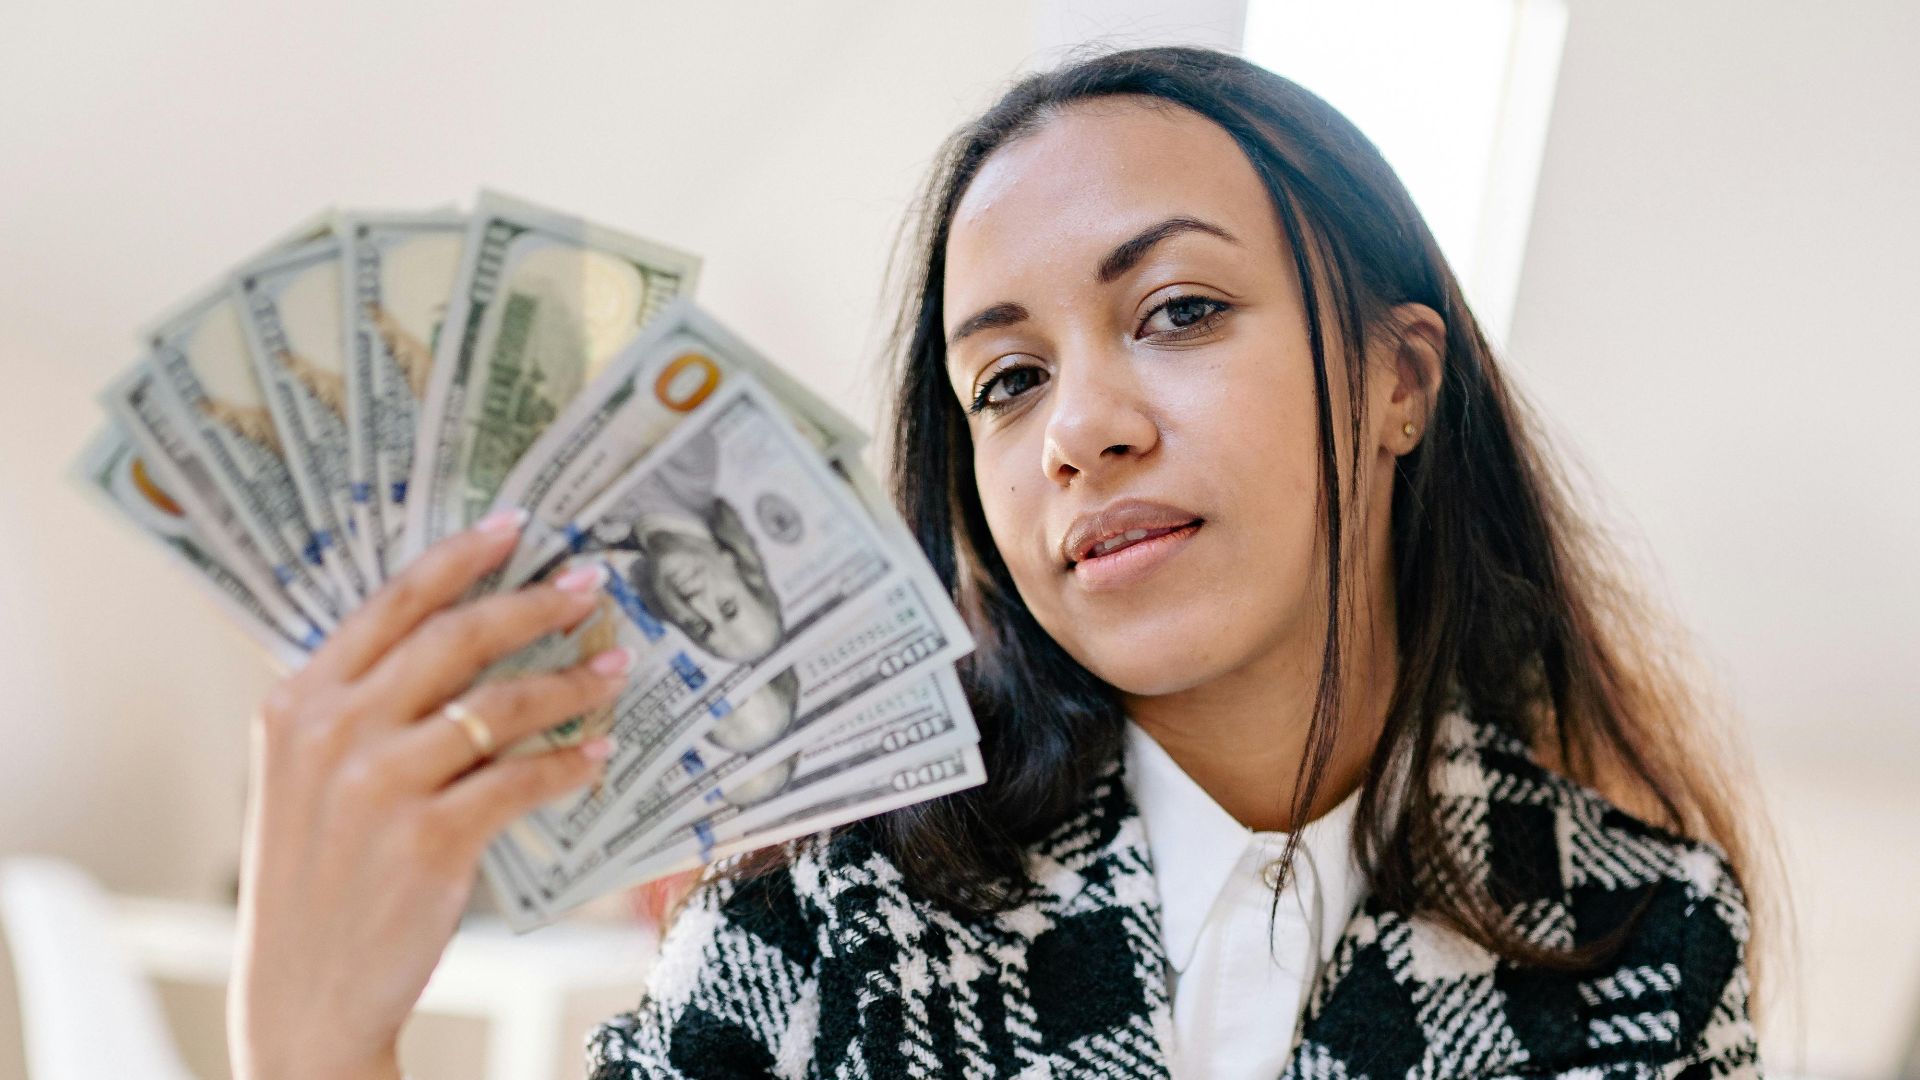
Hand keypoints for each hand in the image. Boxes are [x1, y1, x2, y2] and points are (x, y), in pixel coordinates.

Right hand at [227, 510, 631, 1079]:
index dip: (460, 558)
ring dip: (570, 682)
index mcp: (297, 703)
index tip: (516, 527)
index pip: (391, 604)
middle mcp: (334, 733)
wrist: (304, 992)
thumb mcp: (304, 776)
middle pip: (456, 637)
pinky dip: (568, 764)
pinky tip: (598, 756)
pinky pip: (522, 780)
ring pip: (502, 705)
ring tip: (615, 669)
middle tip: (590, 584)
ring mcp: (380, 786)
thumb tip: (455, 638)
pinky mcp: (430, 840)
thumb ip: (357, 706)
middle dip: (534, 603)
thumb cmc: (316, 877)